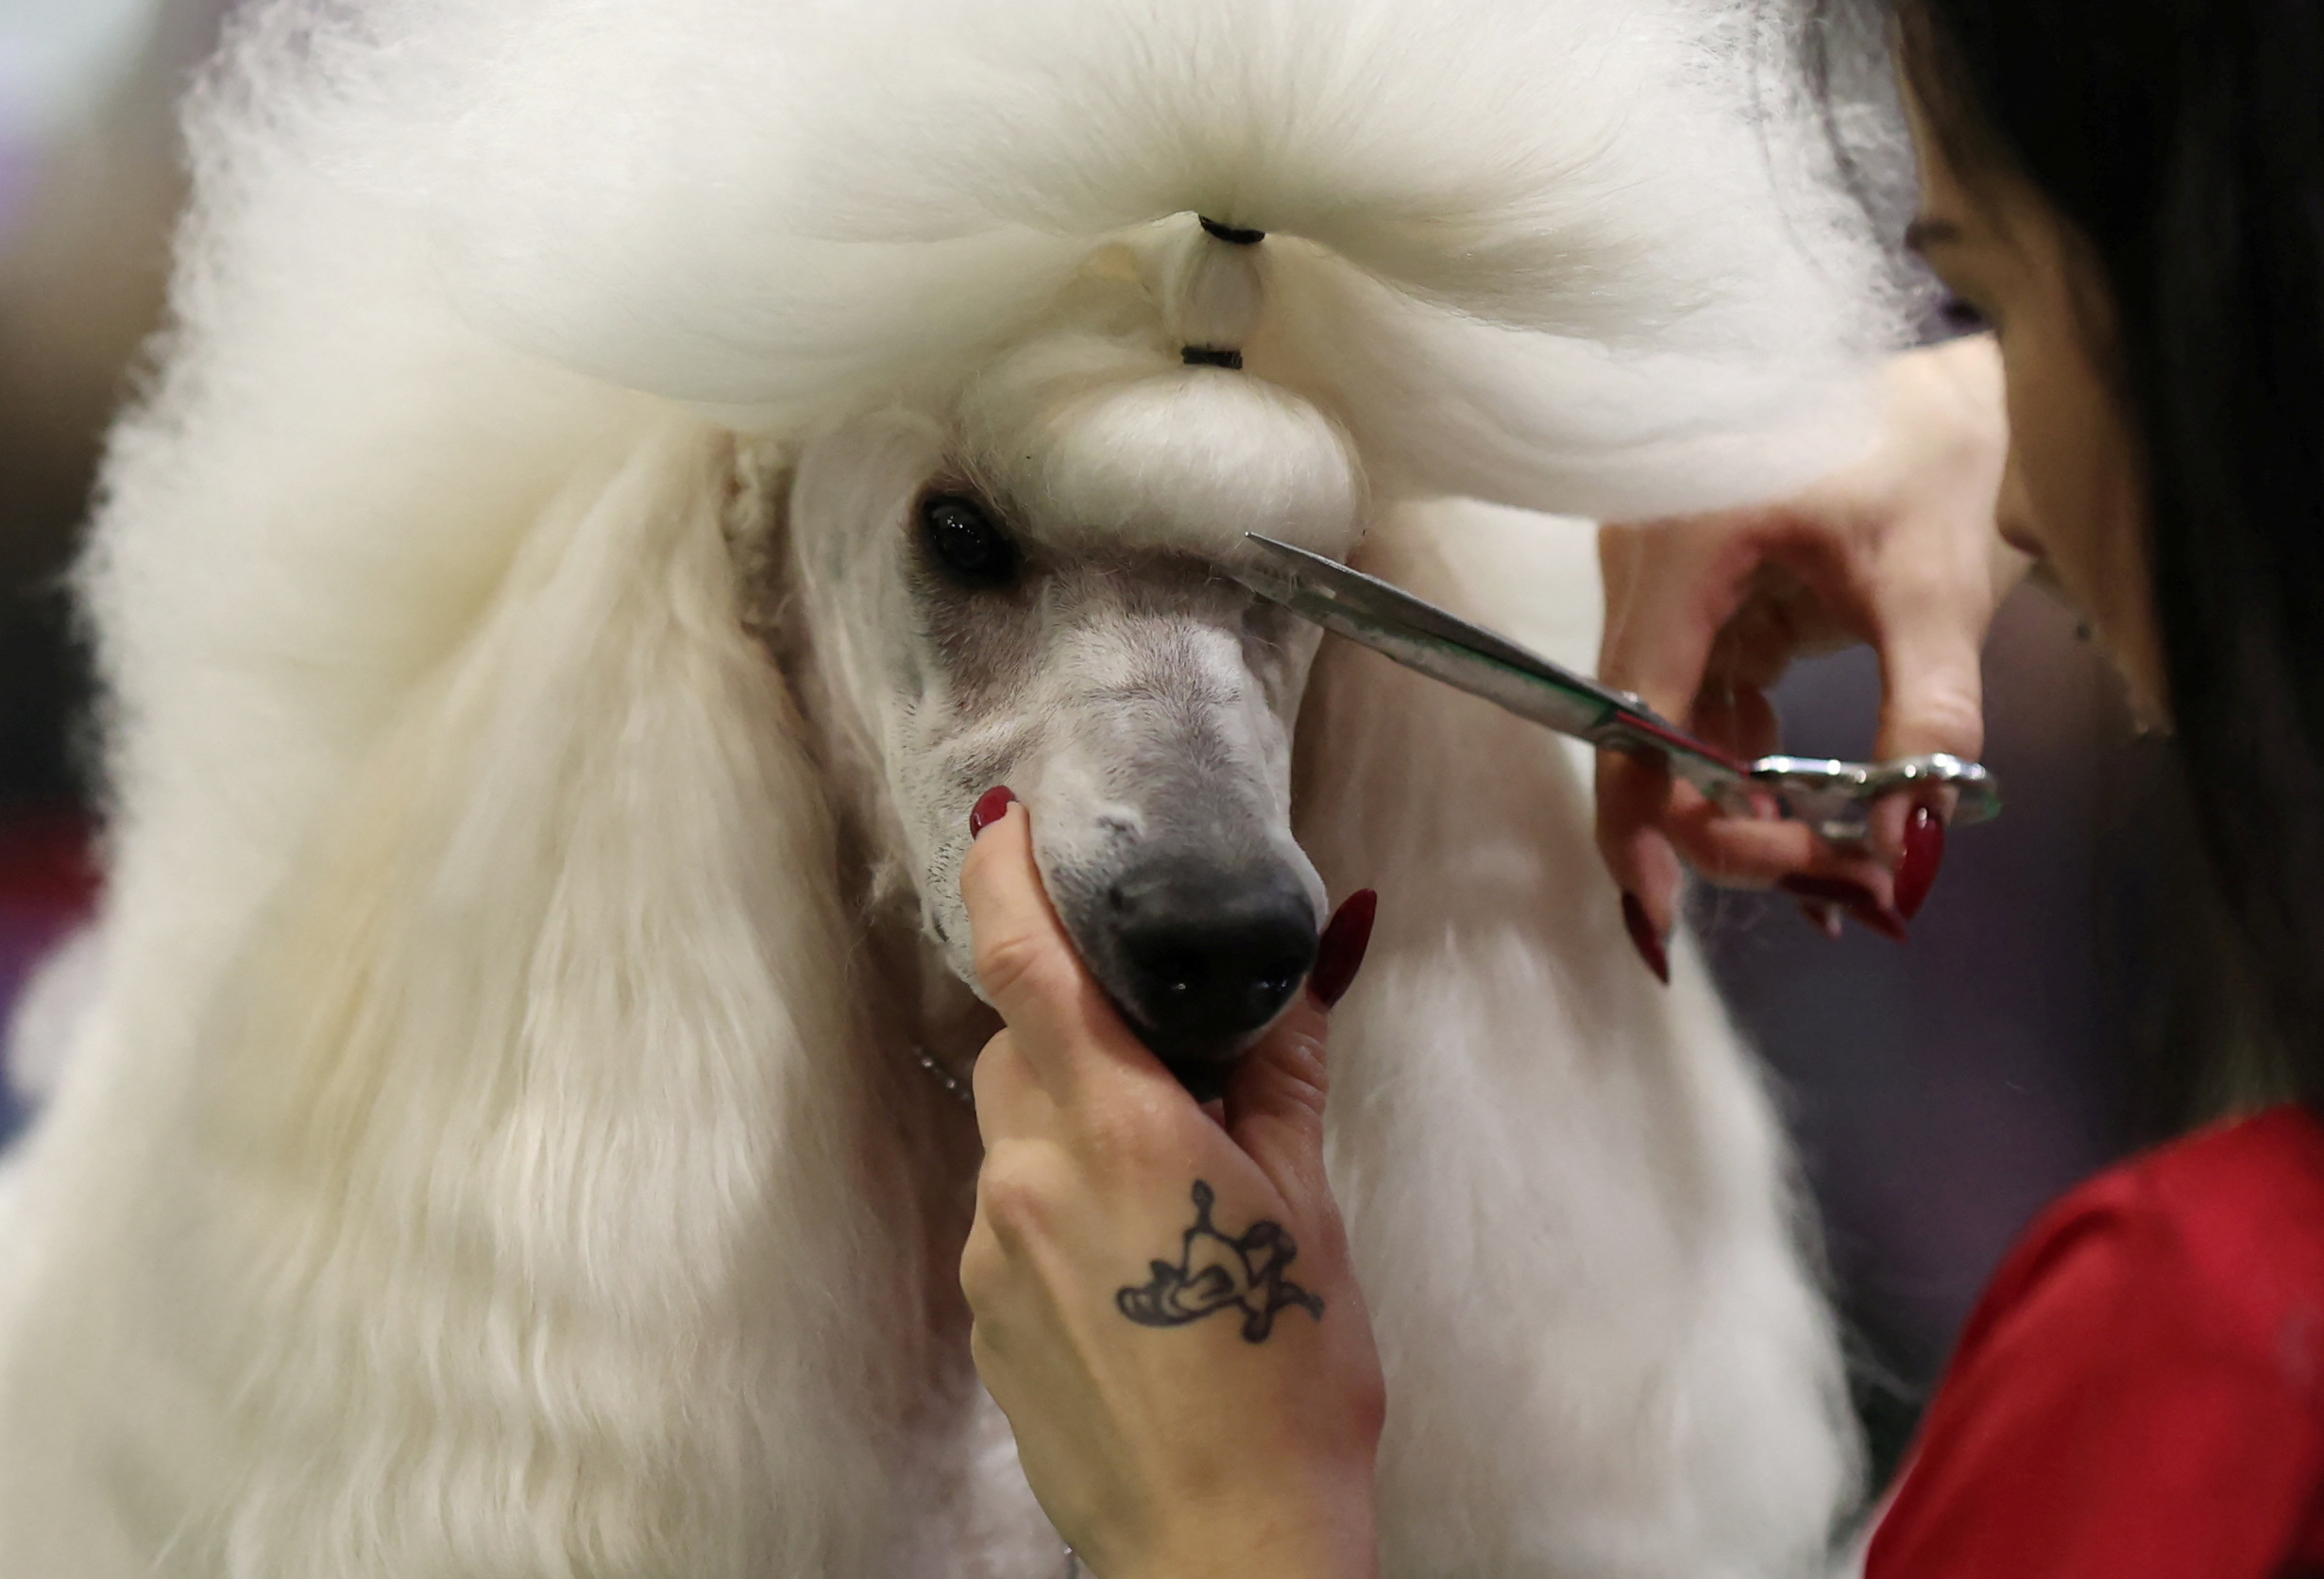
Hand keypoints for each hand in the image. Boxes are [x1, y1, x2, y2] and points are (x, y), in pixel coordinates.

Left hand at [957, 804, 1385, 1578]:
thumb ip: (1290, 1059)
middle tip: (1172, 1042)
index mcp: (1110, 1129)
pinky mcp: (986, 1321)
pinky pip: (1013, 1213)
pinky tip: (1146, 1257)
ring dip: (1078, 1116)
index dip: (1003, 873)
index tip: (1007, 817)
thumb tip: (1337, 933)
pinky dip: (1066, 1197)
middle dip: (1079, 1018)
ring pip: (1016, 1131)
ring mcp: (993, 1257)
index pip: (1023, 963)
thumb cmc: (1287, 1376)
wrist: (1223, 1547)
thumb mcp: (1308, 1202)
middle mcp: (1025, 1179)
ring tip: (1178, 1172)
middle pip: (1018, 1043)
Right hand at [1595, 334, 2022, 952]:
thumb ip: (1925, 720)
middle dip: (1723, 833)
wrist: (1937, 370)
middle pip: (1644, 736)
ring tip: (1838, 880)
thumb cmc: (1927, 453)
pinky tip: (1808, 826)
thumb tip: (1908, 851)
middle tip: (1832, 894)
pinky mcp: (1701, 599)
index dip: (1644, 818)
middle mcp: (1647, 566)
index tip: (1668, 919)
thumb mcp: (1937, 588)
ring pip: (1672, 732)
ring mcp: (1667, 583)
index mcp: (1682, 545)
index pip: (1635, 711)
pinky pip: (1700, 707)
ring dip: (1740, 812)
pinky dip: (1746, 771)